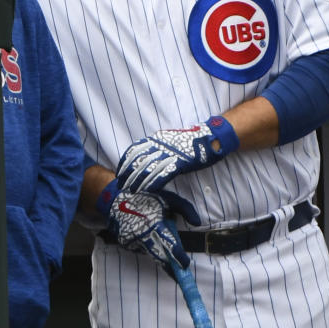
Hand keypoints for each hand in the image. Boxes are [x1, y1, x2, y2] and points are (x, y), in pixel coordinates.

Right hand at [95, 180, 200, 271]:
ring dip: (157, 251)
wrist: (113, 197)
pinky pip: (139, 248)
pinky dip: (145, 245)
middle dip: (169, 266)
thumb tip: (197, 222)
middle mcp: (142, 235)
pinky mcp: (125, 243)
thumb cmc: (143, 196)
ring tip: (155, 236)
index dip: (179, 258)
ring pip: (150, 253)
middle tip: (178, 273)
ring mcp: (132, 240)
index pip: (170, 246)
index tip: (185, 265)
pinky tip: (143, 232)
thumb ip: (185, 209)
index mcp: (154, 224)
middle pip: (159, 257)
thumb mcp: (167, 198)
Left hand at [116, 116, 238, 194]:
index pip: (134, 150)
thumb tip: (146, 155)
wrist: (210, 138)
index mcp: (156, 138)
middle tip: (120, 183)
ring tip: (131, 189)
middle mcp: (161, 144)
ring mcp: (170, 153)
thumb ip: (157, 146)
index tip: (118, 171)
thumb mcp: (168, 139)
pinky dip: (154, 182)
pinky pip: (164, 174)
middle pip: (139, 160)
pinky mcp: (181, 162)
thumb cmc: (189, 141)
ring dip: (138, 180)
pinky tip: (148, 189)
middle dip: (128, 173)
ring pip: (149, 168)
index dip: (124, 161)